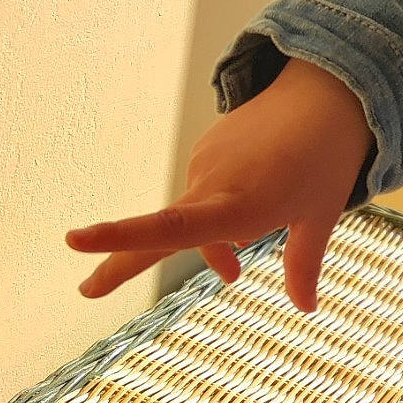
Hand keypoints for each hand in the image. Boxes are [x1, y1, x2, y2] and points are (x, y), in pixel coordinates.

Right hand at [66, 58, 376, 313]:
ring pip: (196, 215)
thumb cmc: (327, 161)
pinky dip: (218, 210)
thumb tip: (305, 307)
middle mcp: (212, 183)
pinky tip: (253, 200)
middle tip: (87, 291)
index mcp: (238, 205)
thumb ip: (304, 265)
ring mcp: (204, 162)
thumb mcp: (320, 218)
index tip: (75, 240)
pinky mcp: (206, 147)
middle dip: (120, 261)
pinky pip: (205, 190)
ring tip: (243, 258)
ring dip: (213, 240)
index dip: (122, 238)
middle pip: (162, 230)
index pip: (172, 227)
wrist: (325, 94)